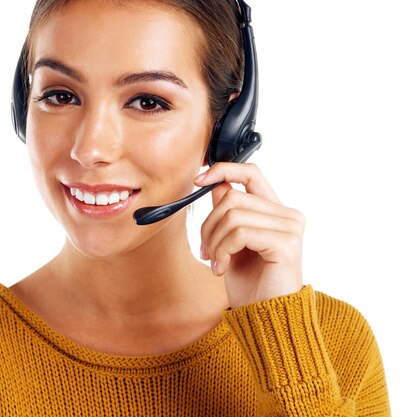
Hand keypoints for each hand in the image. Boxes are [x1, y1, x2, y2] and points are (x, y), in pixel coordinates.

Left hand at [195, 162, 303, 308]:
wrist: (266, 318)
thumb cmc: (251, 284)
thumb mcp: (232, 241)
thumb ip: (229, 212)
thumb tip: (215, 184)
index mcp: (276, 211)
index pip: (251, 172)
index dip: (223, 170)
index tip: (198, 180)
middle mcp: (288, 215)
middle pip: (232, 197)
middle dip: (208, 224)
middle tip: (206, 251)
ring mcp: (291, 228)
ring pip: (232, 214)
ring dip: (214, 241)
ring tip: (215, 262)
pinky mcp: (287, 243)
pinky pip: (240, 233)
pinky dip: (222, 250)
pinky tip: (222, 269)